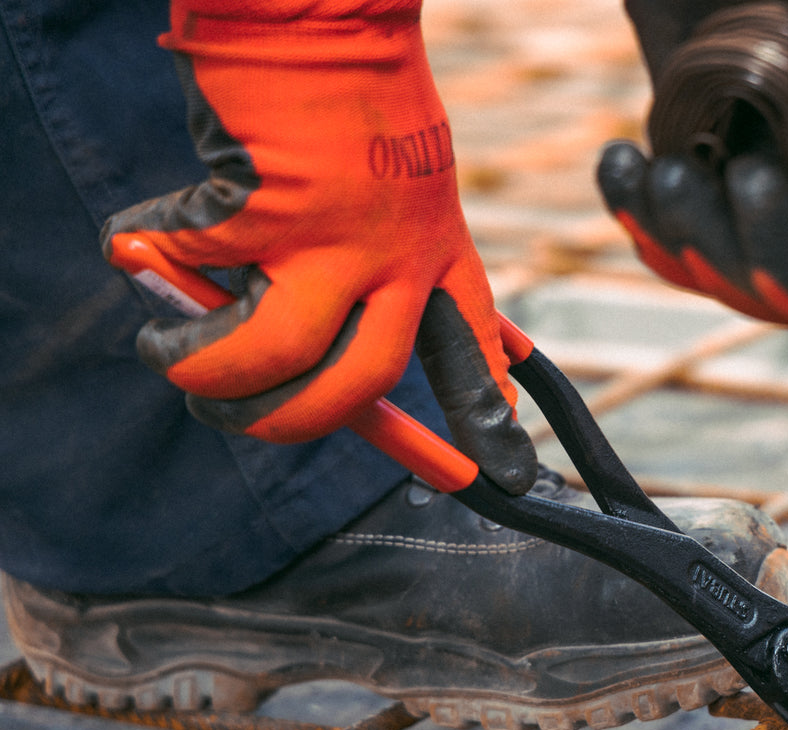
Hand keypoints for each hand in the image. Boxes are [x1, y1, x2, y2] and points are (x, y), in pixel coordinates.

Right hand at [101, 1, 536, 493]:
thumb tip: (295, 335)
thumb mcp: (405, 178)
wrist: (327, 9)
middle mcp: (398, 257)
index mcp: (438, 250)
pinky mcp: (268, 209)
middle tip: (236, 418)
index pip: (472, 348)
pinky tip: (137, 241)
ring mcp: (336, 238)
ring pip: (272, 354)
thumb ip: (374, 254)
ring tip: (171, 357)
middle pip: (360, 383)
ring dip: (206, 372)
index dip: (485, 419)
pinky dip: (150, 259)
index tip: (506, 479)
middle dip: (292, 423)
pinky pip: (195, 268)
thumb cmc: (357, 89)